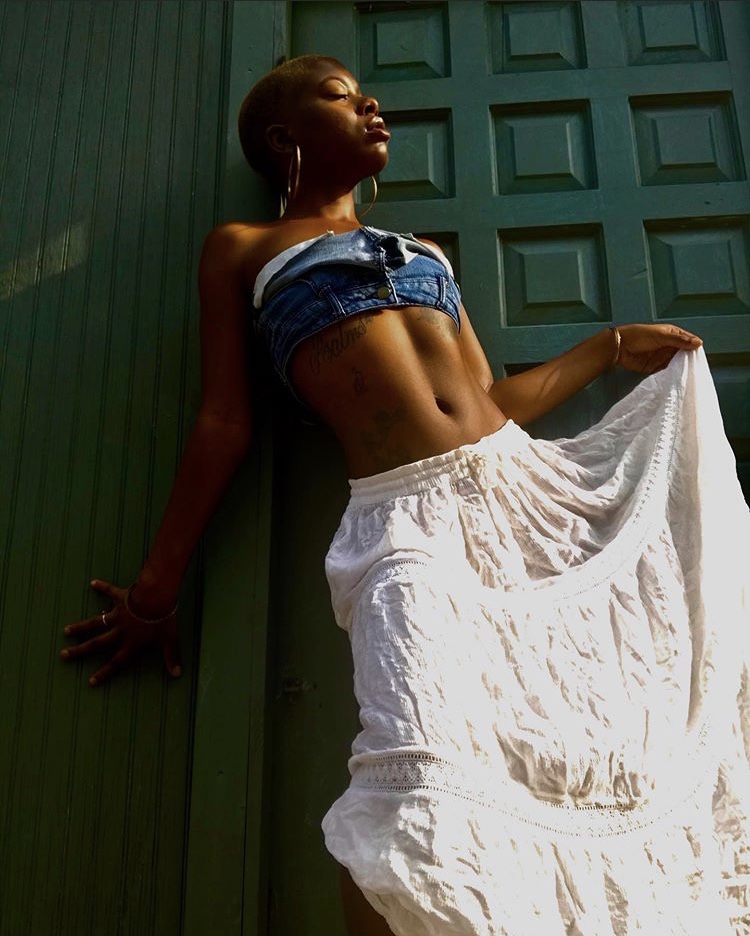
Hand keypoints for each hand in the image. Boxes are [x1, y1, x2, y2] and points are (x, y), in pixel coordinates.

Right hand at [61, 579, 180, 686]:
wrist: (156, 598)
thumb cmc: (163, 620)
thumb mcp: (169, 640)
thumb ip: (170, 657)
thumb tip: (177, 675)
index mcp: (131, 643)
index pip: (116, 662)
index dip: (105, 672)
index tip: (91, 681)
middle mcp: (120, 631)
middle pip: (97, 643)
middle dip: (80, 650)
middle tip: (64, 654)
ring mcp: (118, 614)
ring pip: (95, 622)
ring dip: (81, 626)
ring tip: (66, 630)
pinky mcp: (121, 598)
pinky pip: (110, 592)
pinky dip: (102, 587)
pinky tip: (93, 583)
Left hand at [616, 323, 701, 373]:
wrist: (619, 347)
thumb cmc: (638, 336)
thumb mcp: (661, 336)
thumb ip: (679, 340)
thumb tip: (698, 343)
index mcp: (672, 334)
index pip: (689, 341)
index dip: (695, 348)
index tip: (700, 358)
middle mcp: (669, 346)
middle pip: (684, 354)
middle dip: (689, 361)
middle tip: (697, 369)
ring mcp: (662, 357)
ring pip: (677, 364)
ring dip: (681, 369)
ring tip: (689, 376)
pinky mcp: (656, 367)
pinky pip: (667, 371)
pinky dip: (671, 375)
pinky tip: (677, 379)